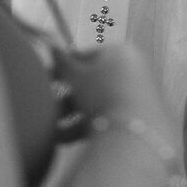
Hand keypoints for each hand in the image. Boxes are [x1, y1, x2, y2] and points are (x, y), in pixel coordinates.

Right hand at [53, 44, 176, 149]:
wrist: (135, 133)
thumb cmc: (103, 94)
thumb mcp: (76, 77)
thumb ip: (62, 62)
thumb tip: (52, 47)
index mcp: (122, 52)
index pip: (87, 56)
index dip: (64, 68)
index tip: (46, 81)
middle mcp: (134, 69)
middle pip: (94, 81)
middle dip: (68, 96)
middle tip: (47, 107)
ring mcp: (140, 95)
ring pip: (99, 102)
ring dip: (73, 114)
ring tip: (51, 130)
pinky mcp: (140, 119)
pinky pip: (109, 119)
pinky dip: (88, 126)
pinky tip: (65, 139)